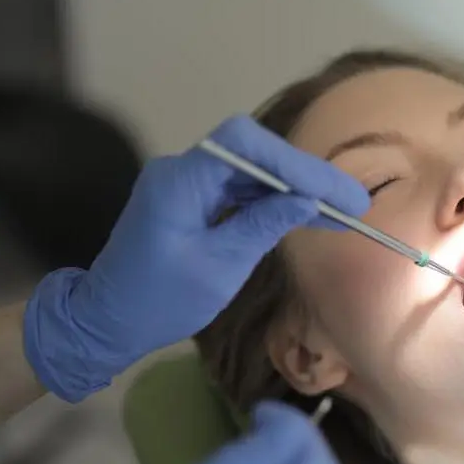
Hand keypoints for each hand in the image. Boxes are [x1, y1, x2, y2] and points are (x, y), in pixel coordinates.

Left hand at [23, 115, 368, 401]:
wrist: (109, 320)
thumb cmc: (160, 300)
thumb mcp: (219, 267)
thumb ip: (262, 226)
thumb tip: (306, 200)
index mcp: (181, 181)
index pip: (244, 143)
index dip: (294, 161)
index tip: (333, 191)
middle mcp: (184, 171)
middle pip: (254, 153)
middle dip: (306, 175)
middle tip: (353, 202)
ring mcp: (189, 184)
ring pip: (253, 171)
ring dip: (297, 189)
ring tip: (342, 212)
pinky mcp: (195, 201)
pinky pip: (242, 190)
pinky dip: (276, 201)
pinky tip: (310, 215)